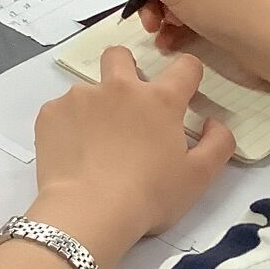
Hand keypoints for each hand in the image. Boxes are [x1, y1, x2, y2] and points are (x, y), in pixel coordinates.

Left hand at [31, 47, 234, 261]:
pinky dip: (68, 127)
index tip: (183, 94)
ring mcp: (80, 97)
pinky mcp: (50, 114)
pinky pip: (61, 110)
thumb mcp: (198, 178)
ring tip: (94, 146)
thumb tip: (213, 122)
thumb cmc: (149, 197)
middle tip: (127, 107)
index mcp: (159, 100)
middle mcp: (119, 87)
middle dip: (126, 69)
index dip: (188, 75)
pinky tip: (73, 155)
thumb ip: (218, 143)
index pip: (185, 66)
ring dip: (95, 108)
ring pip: (88, 89)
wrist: (88, 213)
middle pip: (121, 55)